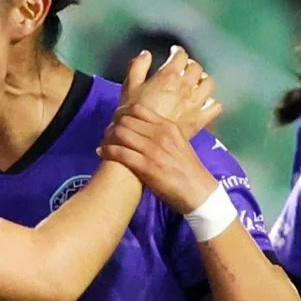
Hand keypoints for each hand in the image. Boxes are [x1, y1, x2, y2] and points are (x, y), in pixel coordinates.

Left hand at [99, 105, 220, 211]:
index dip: (121, 113)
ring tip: (103, 144)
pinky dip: (107, 151)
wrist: (198, 191)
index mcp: (168, 126)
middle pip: (126, 120)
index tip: (115, 120)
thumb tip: (143, 131)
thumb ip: (162, 134)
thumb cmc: (187, 169)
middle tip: (107, 134)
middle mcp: (160, 134)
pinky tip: (102, 153)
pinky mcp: (146, 167)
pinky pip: (120, 153)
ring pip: (120, 134)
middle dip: (112, 126)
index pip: (138, 109)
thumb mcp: (178, 143)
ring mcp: (153, 150)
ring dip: (107, 138)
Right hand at [116, 45, 221, 134]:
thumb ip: (138, 67)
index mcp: (169, 75)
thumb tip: (146, 54)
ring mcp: (195, 103)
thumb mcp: (129, 87)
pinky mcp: (200, 119)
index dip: (177, 52)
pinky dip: (212, 102)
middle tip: (184, 68)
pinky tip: (205, 103)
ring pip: (209, 83)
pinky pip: (215, 106)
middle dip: (190, 65)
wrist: (143, 140)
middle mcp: (186, 86)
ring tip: (197, 83)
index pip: (180, 55)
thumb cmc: (134, 113)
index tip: (174, 53)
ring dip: (203, 80)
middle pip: (196, 67)